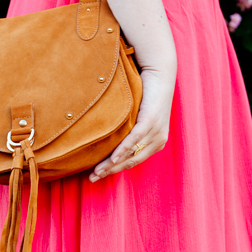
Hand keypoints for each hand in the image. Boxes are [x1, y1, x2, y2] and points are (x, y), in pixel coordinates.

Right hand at [88, 64, 175, 180]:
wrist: (159, 73)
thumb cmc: (146, 93)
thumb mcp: (138, 116)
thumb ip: (129, 129)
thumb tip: (110, 137)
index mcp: (156, 143)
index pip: (133, 162)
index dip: (115, 170)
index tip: (98, 176)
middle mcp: (158, 141)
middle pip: (131, 162)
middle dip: (110, 172)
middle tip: (93, 178)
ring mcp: (156, 132)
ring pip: (131, 154)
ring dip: (112, 165)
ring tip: (97, 171)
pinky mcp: (151, 122)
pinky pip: (135, 140)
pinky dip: (122, 150)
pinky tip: (112, 158)